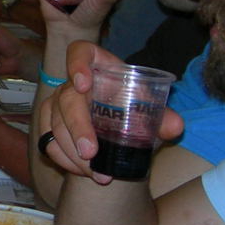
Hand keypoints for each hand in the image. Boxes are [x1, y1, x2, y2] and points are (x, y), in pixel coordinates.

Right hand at [35, 40, 182, 182]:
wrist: (120, 132)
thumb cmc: (134, 110)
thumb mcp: (149, 110)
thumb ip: (162, 117)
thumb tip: (175, 127)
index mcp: (98, 67)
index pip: (79, 52)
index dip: (77, 64)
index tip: (83, 84)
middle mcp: (73, 83)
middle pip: (67, 98)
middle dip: (78, 127)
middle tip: (91, 152)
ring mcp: (57, 103)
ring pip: (55, 124)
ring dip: (73, 151)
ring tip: (96, 172)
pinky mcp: (49, 124)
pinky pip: (48, 141)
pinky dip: (64, 159)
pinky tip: (82, 171)